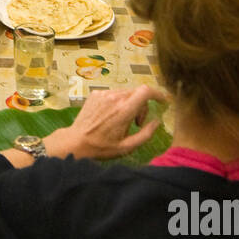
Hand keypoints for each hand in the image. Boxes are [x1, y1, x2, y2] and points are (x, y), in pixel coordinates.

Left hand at [44, 85, 167, 159]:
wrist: (76, 141)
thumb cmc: (102, 147)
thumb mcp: (127, 147)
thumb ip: (145, 134)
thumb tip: (156, 122)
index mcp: (124, 110)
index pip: (146, 91)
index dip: (157, 93)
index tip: (162, 100)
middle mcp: (115, 98)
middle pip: (137, 93)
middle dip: (142, 105)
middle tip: (136, 123)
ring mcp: (104, 94)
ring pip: (126, 93)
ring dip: (130, 103)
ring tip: (122, 120)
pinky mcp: (96, 94)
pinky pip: (114, 93)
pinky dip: (118, 101)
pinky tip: (111, 115)